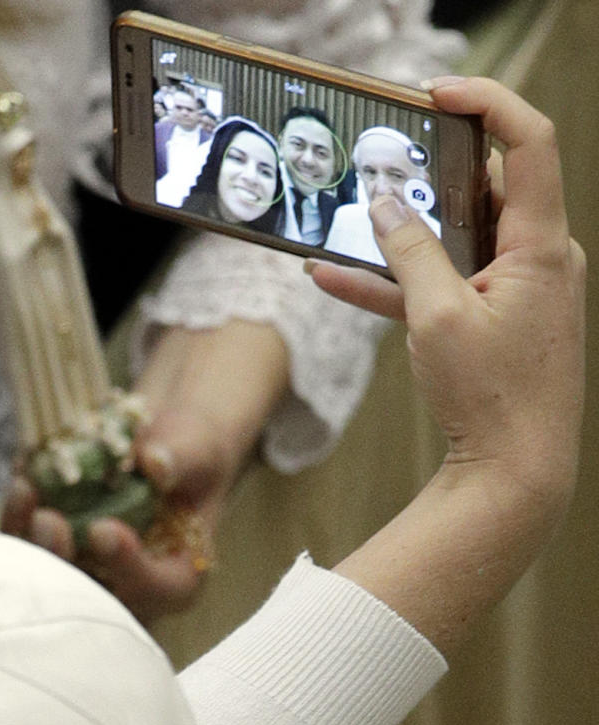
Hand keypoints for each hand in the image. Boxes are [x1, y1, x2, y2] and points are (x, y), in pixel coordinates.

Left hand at [0, 319, 288, 622]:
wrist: (160, 436)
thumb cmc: (189, 449)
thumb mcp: (197, 448)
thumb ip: (181, 459)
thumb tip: (155, 465)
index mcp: (176, 573)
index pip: (154, 590)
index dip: (126, 568)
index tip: (104, 529)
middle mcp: (130, 585)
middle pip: (91, 597)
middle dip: (63, 563)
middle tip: (48, 520)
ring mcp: (89, 569)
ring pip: (49, 577)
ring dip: (29, 541)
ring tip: (24, 491)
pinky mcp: (56, 546)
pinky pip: (27, 549)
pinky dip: (19, 520)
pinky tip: (21, 484)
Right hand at [324, 78, 584, 653]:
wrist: (516, 475)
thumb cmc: (491, 398)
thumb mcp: (438, 318)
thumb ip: (409, 254)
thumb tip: (383, 205)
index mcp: (543, 246)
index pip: (529, 142)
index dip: (486, 103)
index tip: (434, 95)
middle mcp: (540, 261)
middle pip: (490, 188)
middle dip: (432, 171)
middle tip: (384, 153)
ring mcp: (519, 294)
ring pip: (459, 241)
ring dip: (404, 233)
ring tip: (350, 214)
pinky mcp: (496, 325)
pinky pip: (445, 289)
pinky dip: (400, 284)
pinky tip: (336, 278)